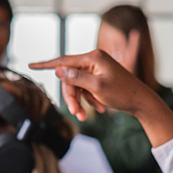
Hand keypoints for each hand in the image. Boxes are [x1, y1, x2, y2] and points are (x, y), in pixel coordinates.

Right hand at [29, 50, 172, 145]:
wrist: (141, 102)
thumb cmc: (122, 94)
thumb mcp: (97, 88)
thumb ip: (77, 78)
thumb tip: (58, 69)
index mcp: (93, 57)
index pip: (64, 60)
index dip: (46, 64)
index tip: (31, 64)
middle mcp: (94, 59)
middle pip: (70, 77)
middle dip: (72, 97)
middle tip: (77, 114)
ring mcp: (97, 68)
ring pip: (77, 85)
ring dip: (81, 101)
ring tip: (87, 116)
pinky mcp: (100, 76)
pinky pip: (86, 88)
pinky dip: (89, 99)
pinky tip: (100, 108)